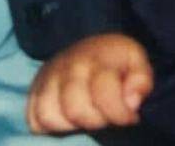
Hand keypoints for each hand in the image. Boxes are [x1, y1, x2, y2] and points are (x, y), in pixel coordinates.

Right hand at [27, 32, 153, 133]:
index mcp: (96, 56)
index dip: (120, 112)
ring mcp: (47, 77)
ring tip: (85, 116)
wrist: (89, 49)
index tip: (131, 116)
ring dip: (70, 124)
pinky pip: (33, 119)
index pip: (102, 91)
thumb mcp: (136, 62)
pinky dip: (48, 125)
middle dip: (95, 120)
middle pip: (74, 109)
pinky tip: (67, 119)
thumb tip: (131, 100)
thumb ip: (141, 79)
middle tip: (105, 114)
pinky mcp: (34, 90)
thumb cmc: (115, 62)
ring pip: (49, 115)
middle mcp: (67, 65)